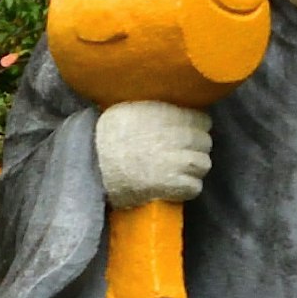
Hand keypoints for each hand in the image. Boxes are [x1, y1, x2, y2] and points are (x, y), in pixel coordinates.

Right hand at [94, 100, 213, 209]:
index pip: (202, 120)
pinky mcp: (173, 184)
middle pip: (205, 142)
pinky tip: (173, 188)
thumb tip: (170, 108)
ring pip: (203, 164)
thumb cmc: (105, 136)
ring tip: (177, 172)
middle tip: (179, 156)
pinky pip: (195, 187)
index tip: (185, 135)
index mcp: (167, 114)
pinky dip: (187, 189)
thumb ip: (154, 108)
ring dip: (193, 170)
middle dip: (194, 149)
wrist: (92, 164)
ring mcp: (178, 161)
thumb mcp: (129, 109)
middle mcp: (178, 135)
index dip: (195, 128)